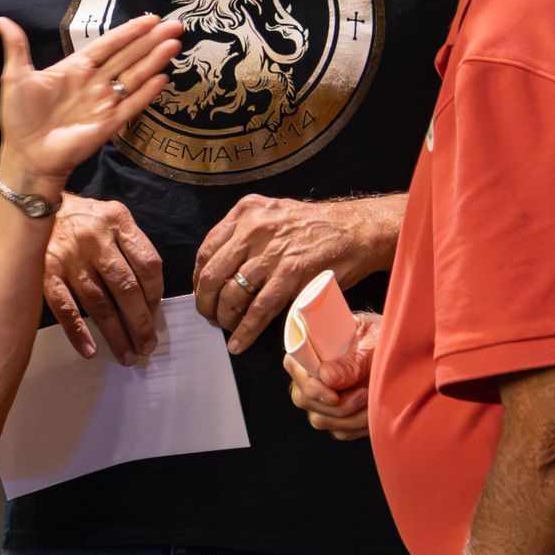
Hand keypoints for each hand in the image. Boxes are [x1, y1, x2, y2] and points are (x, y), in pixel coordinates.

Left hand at [0, 15, 180, 180]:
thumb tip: (1, 19)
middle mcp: (94, 83)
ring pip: (134, 77)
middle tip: (176, 26)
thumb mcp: (14, 77)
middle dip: (151, 41)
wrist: (24, 155)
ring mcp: (104, 104)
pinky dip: (146, 93)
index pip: (108, 45)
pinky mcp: (108, 125)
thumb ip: (16, 47)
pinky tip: (162, 78)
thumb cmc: (19, 117)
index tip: (150, 19)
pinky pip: (131, 106)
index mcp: (76, 68)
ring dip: (154, 61)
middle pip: (128, 57)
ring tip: (174, 45)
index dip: (129, 32)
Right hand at [42, 195, 163, 364]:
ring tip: (126, 354)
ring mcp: (69, 255)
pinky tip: (89, 349)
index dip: (155, 295)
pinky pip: (64, 306)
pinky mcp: (46, 270)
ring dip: (115, 332)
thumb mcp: (111, 218)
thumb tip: (147, 298)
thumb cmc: (81, 218)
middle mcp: (95, 238)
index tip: (155, 315)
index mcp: (117, 221)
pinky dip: (77, 330)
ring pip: (98, 301)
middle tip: (146, 345)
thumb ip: (130, 247)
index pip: (148, 264)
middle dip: (140, 321)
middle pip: (125, 287)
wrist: (33, 202)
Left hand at [193, 194, 399, 353]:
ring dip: (225, 318)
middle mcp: (254, 228)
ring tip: (227, 328)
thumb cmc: (314, 226)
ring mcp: (273, 252)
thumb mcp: (272, 215)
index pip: (207, 250)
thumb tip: (220, 266)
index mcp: (246, 212)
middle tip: (209, 316)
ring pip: (233, 294)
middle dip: (206, 302)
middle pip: (213, 274)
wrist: (355, 229)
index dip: (199, 279)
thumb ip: (245, 234)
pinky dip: (246, 331)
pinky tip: (239, 342)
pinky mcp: (292, 275)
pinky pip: (259, 309)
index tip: (202, 293)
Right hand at [284, 312, 382, 440]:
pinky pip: (340, 431)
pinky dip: (359, 426)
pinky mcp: (337, 416)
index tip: (334, 395)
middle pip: (304, 398)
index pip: (294, 366)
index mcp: (313, 346)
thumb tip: (326, 377)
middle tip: (366, 394)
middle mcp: (311, 373)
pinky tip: (374, 410)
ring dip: (352, 416)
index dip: (310, 384)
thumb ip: (352, 362)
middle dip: (338, 404)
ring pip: (321, 419)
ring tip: (375, 399)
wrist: (404, 354)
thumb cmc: (385, 339)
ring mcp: (321, 397)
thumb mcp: (373, 344)